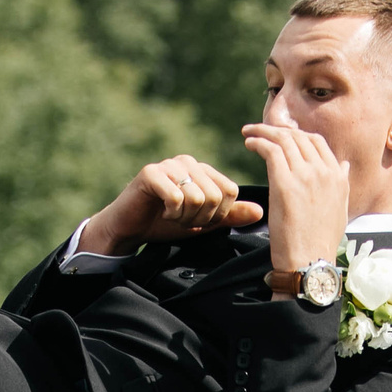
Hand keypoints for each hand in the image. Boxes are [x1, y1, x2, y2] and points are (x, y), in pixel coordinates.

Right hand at [77, 156, 263, 256]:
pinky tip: (162, 211)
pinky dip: (172, 213)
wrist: (130, 228)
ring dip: (185, 217)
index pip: (230, 192)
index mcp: (203, 170)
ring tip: (172, 215)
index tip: (199, 219)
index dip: (218, 215)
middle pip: (216, 196)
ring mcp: (169, 165)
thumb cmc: (165, 224)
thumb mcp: (203, 222)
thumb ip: (230, 216)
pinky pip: (177, 197)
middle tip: (182, 219)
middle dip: (201, 218)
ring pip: (198, 197)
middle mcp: (188, 162)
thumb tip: (260, 212)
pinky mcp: (151, 173)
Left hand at [239, 122, 349, 272]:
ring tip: (249, 133)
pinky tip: (249, 143)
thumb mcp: (340, 210)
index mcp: (337, 177)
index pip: (316, 142)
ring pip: (284, 140)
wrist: (310, 262)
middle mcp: (324, 171)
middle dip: (278, 129)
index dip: (297, 134)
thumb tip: (344, 165)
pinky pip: (271, 151)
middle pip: (299, 137)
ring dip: (264, 132)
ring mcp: (305, 176)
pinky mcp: (285, 184)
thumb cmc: (321, 242)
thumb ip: (341, 184)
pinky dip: (259, 142)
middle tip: (261, 130)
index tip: (281, 136)